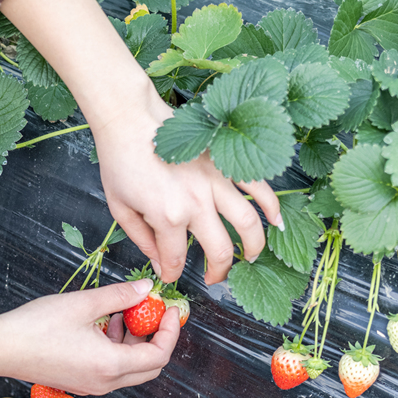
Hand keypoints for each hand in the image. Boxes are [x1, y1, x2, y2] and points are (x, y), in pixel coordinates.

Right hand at [0, 279, 178, 393]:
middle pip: (150, 367)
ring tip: (122, 312)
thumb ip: (119, 296)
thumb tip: (147, 288)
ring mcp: (92, 386)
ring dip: (135, 342)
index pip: (159, 355)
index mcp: (110, 365)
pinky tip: (103, 323)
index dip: (170, 331)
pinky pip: (111, 369)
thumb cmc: (35, 327)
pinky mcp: (80, 382)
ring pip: (130, 369)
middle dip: (157, 338)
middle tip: (154, 312)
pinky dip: (117, 348)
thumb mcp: (82, 303)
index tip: (169, 309)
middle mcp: (105, 383)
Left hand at [92, 86, 283, 285]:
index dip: (173, 273)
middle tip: (214, 278)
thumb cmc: (121, 161)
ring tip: (250, 258)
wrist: (130, 119)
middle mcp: (197, 203)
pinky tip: (276, 222)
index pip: (176, 260)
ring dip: (254, 247)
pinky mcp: (225, 163)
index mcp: (167, 217)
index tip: (171, 274)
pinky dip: (271, 205)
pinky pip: (258, 186)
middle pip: (220, 250)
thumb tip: (160, 263)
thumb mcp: (120, 208)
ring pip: (248, 223)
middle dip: (218, 272)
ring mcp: (216, 182)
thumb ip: (143, 241)